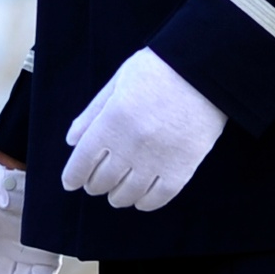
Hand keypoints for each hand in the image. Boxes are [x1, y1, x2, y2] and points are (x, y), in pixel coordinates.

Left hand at [62, 48, 226, 210]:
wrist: (204, 72)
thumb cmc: (158, 70)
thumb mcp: (118, 82)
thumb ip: (93, 113)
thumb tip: (72, 140)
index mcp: (111, 121)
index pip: (82, 161)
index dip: (73, 176)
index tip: (70, 182)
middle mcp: (130, 145)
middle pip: (102, 181)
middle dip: (94, 184)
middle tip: (95, 183)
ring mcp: (156, 160)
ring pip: (127, 194)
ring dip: (117, 196)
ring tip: (116, 193)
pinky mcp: (181, 169)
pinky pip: (157, 198)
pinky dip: (144, 203)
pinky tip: (140, 199)